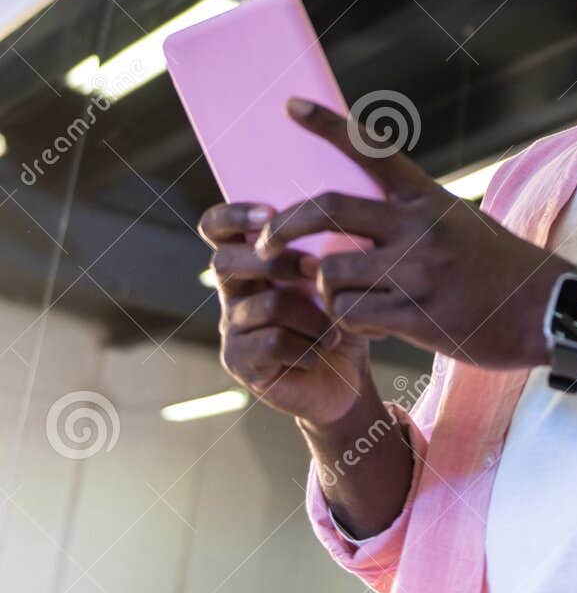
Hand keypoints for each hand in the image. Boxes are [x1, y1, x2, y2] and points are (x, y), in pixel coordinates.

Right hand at [198, 200, 377, 429]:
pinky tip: (319, 353)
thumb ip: (325, 247)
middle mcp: (232, 290)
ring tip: (334, 331)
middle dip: (279, 263)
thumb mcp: (338, 276)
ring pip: (266, 305)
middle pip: (224, 261)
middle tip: (319, 271)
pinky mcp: (238, 361)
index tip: (270, 213)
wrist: (345, 379)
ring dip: (311, 316)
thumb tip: (331, 218)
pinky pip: (272, 342)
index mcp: (249, 260)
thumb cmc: (340, 319)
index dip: (232, 215)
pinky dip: (306, 347)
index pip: (216, 228)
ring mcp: (231, 327)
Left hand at [253, 99, 568, 367]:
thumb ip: (410, 217)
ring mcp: (419, 272)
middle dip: (282, 226)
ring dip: (321, 290)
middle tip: (262, 241)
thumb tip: (352, 219)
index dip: (327, 125)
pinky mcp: (420, 317)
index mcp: (428, 197)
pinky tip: (369, 325)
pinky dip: (349, 323)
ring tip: (336, 298)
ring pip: (332, 273)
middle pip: (329, 210)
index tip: (290, 105)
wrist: (548, 309)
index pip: (370, 150)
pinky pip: (355, 317)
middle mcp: (421, 227)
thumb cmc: (498, 266)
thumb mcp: (458, 222)